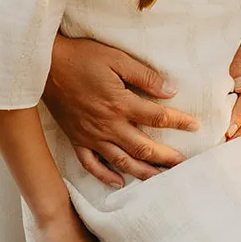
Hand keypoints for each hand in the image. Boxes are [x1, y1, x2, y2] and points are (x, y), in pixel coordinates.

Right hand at [44, 35, 199, 185]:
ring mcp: (91, 136)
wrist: (45, 66)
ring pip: (122, 161)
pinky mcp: (76, 139)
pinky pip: (92, 164)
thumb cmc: (82, 58)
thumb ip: (144, 76)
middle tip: (184, 165)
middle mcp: (108, 125)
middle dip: (166, 158)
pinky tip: (119, 183)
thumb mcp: (117, 59)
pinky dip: (105, 176)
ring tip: (160, 179)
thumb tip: (170, 90)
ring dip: (143, 172)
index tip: (195, 126)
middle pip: (143, 148)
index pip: (158, 117)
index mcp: (120, 104)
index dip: (179, 122)